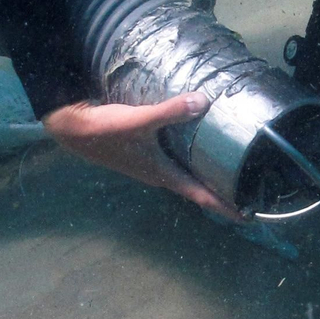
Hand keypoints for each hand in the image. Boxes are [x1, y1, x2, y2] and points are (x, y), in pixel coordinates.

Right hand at [41, 92, 241, 219]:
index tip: (247, 216)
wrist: (73, 130)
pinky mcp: (142, 153)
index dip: (224, 206)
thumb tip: (203, 102)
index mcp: (162, 174)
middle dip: (219, 189)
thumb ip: (170, 112)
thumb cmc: (105, 131)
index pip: (199, 195)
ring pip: (184, 172)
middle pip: (195, 186)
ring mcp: (149, 164)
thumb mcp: (139, 120)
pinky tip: (194, 142)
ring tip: (227, 166)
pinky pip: (173, 158)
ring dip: (203, 172)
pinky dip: (188, 156)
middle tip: (246, 188)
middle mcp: (158, 174)